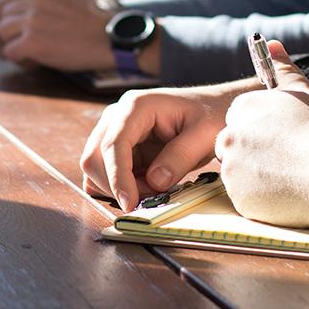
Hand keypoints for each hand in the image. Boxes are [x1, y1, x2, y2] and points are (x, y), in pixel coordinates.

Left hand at [0, 0, 114, 70]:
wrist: (113, 40)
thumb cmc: (96, 24)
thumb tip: (23, 5)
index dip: (11, 0)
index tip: (22, 13)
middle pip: (3, 12)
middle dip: (12, 27)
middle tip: (29, 39)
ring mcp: (33, 20)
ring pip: (2, 31)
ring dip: (14, 43)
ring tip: (33, 50)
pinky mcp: (33, 42)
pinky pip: (9, 51)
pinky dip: (20, 59)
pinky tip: (37, 60)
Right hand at [80, 81, 253, 210]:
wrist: (214, 109)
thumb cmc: (210, 115)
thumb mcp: (204, 134)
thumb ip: (180, 157)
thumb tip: (154, 182)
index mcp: (136, 106)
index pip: (113, 144)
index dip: (117, 177)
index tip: (130, 202)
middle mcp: (118, 116)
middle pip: (94, 157)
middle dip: (116, 185)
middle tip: (150, 198)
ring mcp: (116, 131)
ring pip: (96, 168)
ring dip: (118, 188)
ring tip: (153, 190)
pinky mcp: (121, 147)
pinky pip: (107, 173)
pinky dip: (119, 187)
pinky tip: (145, 187)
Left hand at [215, 41, 308, 227]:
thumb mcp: (305, 92)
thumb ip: (283, 69)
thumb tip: (271, 44)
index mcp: (243, 108)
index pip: (242, 118)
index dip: (264, 129)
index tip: (284, 137)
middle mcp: (230, 137)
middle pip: (236, 145)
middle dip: (256, 152)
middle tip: (288, 158)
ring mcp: (232, 170)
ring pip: (240, 173)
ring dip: (259, 175)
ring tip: (292, 175)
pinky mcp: (239, 199)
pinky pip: (247, 198)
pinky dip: (263, 198)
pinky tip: (289, 193)